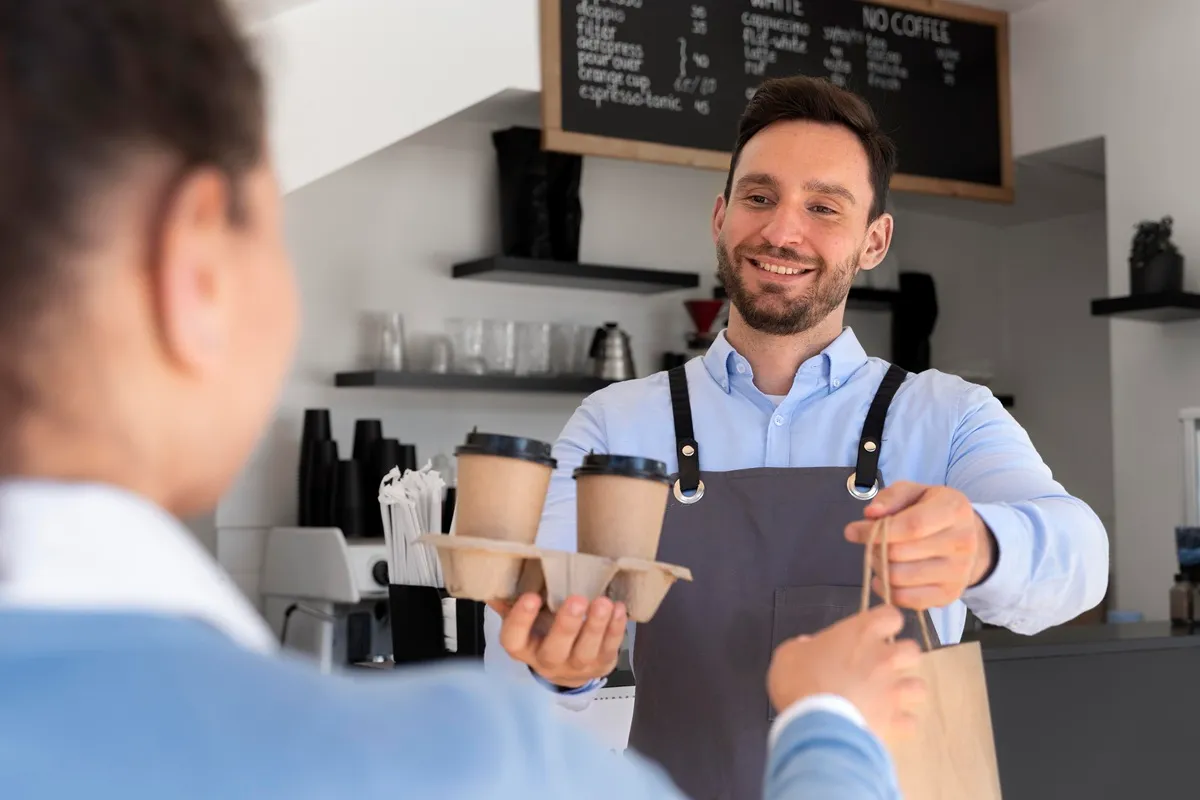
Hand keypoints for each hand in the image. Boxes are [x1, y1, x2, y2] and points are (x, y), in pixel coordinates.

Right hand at [488, 593, 626, 688]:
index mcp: (523, 648)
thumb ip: (510, 601)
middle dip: (566, 625)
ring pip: (585, 651)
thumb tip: (494, 577)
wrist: (566, 668)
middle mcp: (547, 661)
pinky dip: (615, 629)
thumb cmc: (541, 633)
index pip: (514, 639)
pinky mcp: (601, 665)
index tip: (531, 597)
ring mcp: (576, 667)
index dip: (521, 620)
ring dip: (596, 626)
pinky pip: (609, 649)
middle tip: (577, 600)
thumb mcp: (524, 620)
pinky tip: (618, 609)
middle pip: (554, 649)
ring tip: (603, 603)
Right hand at [767, 606, 926, 738]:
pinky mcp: (894, 720)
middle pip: (913, 650)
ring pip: (919, 687)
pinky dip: (902, 723)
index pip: (890, 615)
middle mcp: (884, 658)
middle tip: (882, 665)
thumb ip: (804, 646)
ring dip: (907, 691)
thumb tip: (809, 647)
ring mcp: (893, 690)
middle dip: (902, 658)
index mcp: (860, 634)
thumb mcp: (789, 654)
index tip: (874, 630)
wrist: (817, 722)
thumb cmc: (801, 680)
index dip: (885, 622)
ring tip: (890, 697)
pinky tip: (888, 724)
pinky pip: (910, 722)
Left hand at [845, 482, 997, 609]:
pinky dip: (888, 591)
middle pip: (900, 554)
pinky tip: (885, 577)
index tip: (853, 531)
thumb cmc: (932, 509)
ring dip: (879, 569)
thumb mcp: (914, 492)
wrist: (967, 536)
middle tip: (871, 543)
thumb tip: (870, 514)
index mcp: (954, 510)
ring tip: (879, 558)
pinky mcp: (950, 594)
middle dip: (875, 548)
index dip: (877, 531)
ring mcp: (959, 572)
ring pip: (900, 578)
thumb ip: (891, 498)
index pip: (913, 526)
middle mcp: (963, 542)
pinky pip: (909, 600)